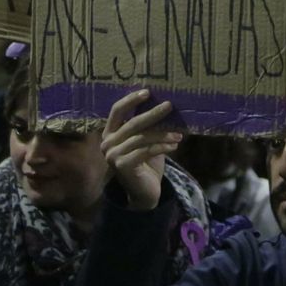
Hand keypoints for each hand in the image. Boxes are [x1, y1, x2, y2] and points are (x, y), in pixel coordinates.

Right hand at [101, 89, 180, 211]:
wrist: (143, 193)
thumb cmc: (146, 163)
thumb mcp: (145, 141)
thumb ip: (148, 126)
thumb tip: (165, 105)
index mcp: (110, 132)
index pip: (117, 110)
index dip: (131, 99)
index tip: (148, 92)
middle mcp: (107, 143)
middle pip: (132, 123)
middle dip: (153, 113)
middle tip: (169, 105)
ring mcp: (113, 155)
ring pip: (141, 138)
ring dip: (163, 134)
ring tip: (179, 134)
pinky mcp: (122, 166)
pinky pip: (145, 151)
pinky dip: (162, 147)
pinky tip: (174, 146)